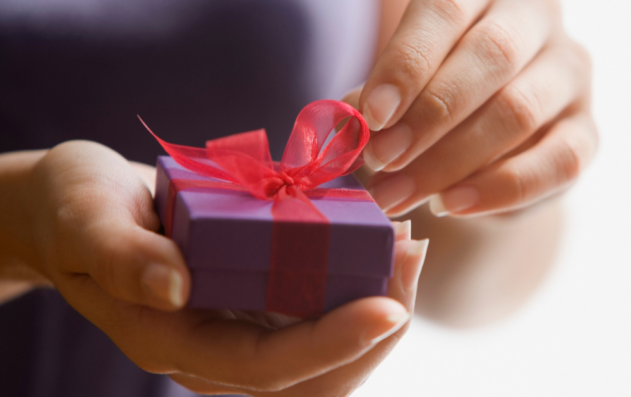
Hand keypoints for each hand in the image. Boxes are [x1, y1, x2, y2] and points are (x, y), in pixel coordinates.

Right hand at [25, 140, 428, 395]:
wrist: (77, 207)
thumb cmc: (75, 211)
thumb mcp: (85, 222)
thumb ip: (123, 257)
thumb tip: (176, 286)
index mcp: (176, 343)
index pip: (268, 369)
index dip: (332, 344)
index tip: (389, 307)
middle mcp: (218, 349)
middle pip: (316, 376)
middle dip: (376, 329)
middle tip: (412, 259)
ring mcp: (242, 326)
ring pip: (329, 348)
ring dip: (379, 303)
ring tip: (408, 245)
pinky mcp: (257, 298)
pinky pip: (320, 307)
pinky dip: (359, 279)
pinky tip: (378, 235)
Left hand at [352, 0, 597, 216]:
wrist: (486, 138)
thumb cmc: (431, 97)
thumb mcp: (400, 88)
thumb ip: (378, 99)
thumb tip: (351, 128)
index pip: (447, 10)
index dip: (407, 64)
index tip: (372, 117)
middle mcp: (536, 19)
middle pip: (489, 56)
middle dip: (428, 117)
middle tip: (381, 161)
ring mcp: (569, 73)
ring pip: (518, 111)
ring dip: (451, 161)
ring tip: (400, 195)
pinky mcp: (587, 130)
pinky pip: (559, 161)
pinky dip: (500, 189)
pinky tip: (453, 205)